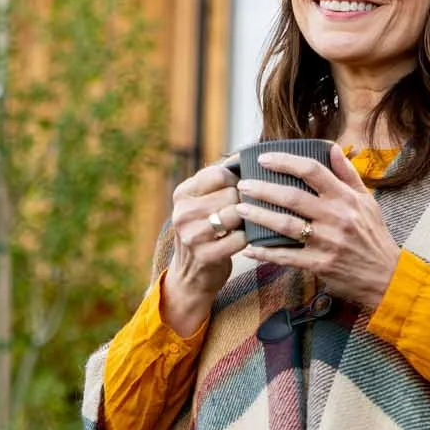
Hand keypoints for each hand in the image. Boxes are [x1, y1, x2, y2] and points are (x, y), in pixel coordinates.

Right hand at [162, 160, 246, 338]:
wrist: (190, 276)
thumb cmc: (205, 231)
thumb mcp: (201, 203)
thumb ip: (219, 180)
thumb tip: (247, 152)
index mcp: (182, 194)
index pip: (218, 173)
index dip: (237, 179)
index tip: (241, 189)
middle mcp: (183, 212)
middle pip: (231, 193)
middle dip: (245, 201)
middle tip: (246, 210)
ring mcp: (192, 235)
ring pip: (236, 214)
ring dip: (248, 219)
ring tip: (247, 223)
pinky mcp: (205, 256)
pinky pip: (240, 238)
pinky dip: (247, 238)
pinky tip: (246, 239)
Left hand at [236, 145, 400, 316]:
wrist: (387, 276)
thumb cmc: (374, 236)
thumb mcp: (367, 201)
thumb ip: (348, 174)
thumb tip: (332, 147)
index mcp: (346, 198)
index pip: (312, 170)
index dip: (285, 161)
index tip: (264, 158)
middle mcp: (336, 217)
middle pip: (292, 197)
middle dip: (263, 189)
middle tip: (243, 184)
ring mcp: (327, 242)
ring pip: (285, 225)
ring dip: (259, 217)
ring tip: (239, 210)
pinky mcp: (320, 265)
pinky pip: (287, 257)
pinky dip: (266, 253)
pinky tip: (250, 248)